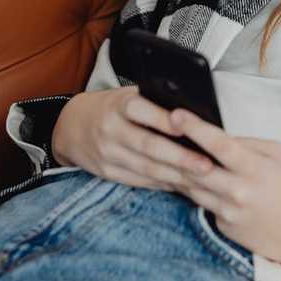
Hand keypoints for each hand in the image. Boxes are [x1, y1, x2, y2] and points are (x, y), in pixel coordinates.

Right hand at [51, 86, 215, 192]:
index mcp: (118, 105)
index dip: (165, 121)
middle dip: (180, 158)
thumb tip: (195, 112)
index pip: (143, 111)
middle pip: (149, 146)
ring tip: (202, 180)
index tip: (189, 128)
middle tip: (208, 165)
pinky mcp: (107, 173)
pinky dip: (163, 184)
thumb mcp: (128, 95)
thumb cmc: (113, 106)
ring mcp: (107, 154)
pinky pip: (139, 181)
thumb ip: (155, 101)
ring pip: (146, 169)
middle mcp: (110, 130)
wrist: (72, 126)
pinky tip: (183, 185)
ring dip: (176, 176)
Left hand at [168, 108, 280, 265]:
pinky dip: (193, 189)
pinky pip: (201, 203)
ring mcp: (228, 212)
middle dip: (173, 148)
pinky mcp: (223, 226)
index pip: (219, 144)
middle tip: (158, 131)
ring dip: (177, 169)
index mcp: (254, 169)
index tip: (177, 114)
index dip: (195, 128)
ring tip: (166, 151)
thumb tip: (219, 137)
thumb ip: (248, 143)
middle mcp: (238, 192)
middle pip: (194, 167)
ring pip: (191, 186)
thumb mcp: (279, 155)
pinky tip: (189, 177)